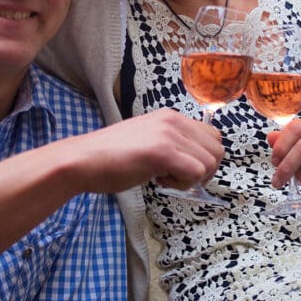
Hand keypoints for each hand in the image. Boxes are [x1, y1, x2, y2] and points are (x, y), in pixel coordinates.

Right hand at [67, 108, 223, 194]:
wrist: (84, 160)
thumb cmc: (111, 158)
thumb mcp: (148, 140)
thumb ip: (172, 144)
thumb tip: (195, 164)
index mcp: (170, 116)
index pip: (211, 136)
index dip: (204, 158)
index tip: (182, 169)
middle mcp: (173, 120)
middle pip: (216, 149)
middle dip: (204, 171)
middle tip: (178, 178)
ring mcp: (168, 134)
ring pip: (209, 162)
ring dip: (192, 179)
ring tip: (166, 179)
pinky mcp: (162, 151)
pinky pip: (195, 172)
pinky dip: (184, 184)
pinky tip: (161, 182)